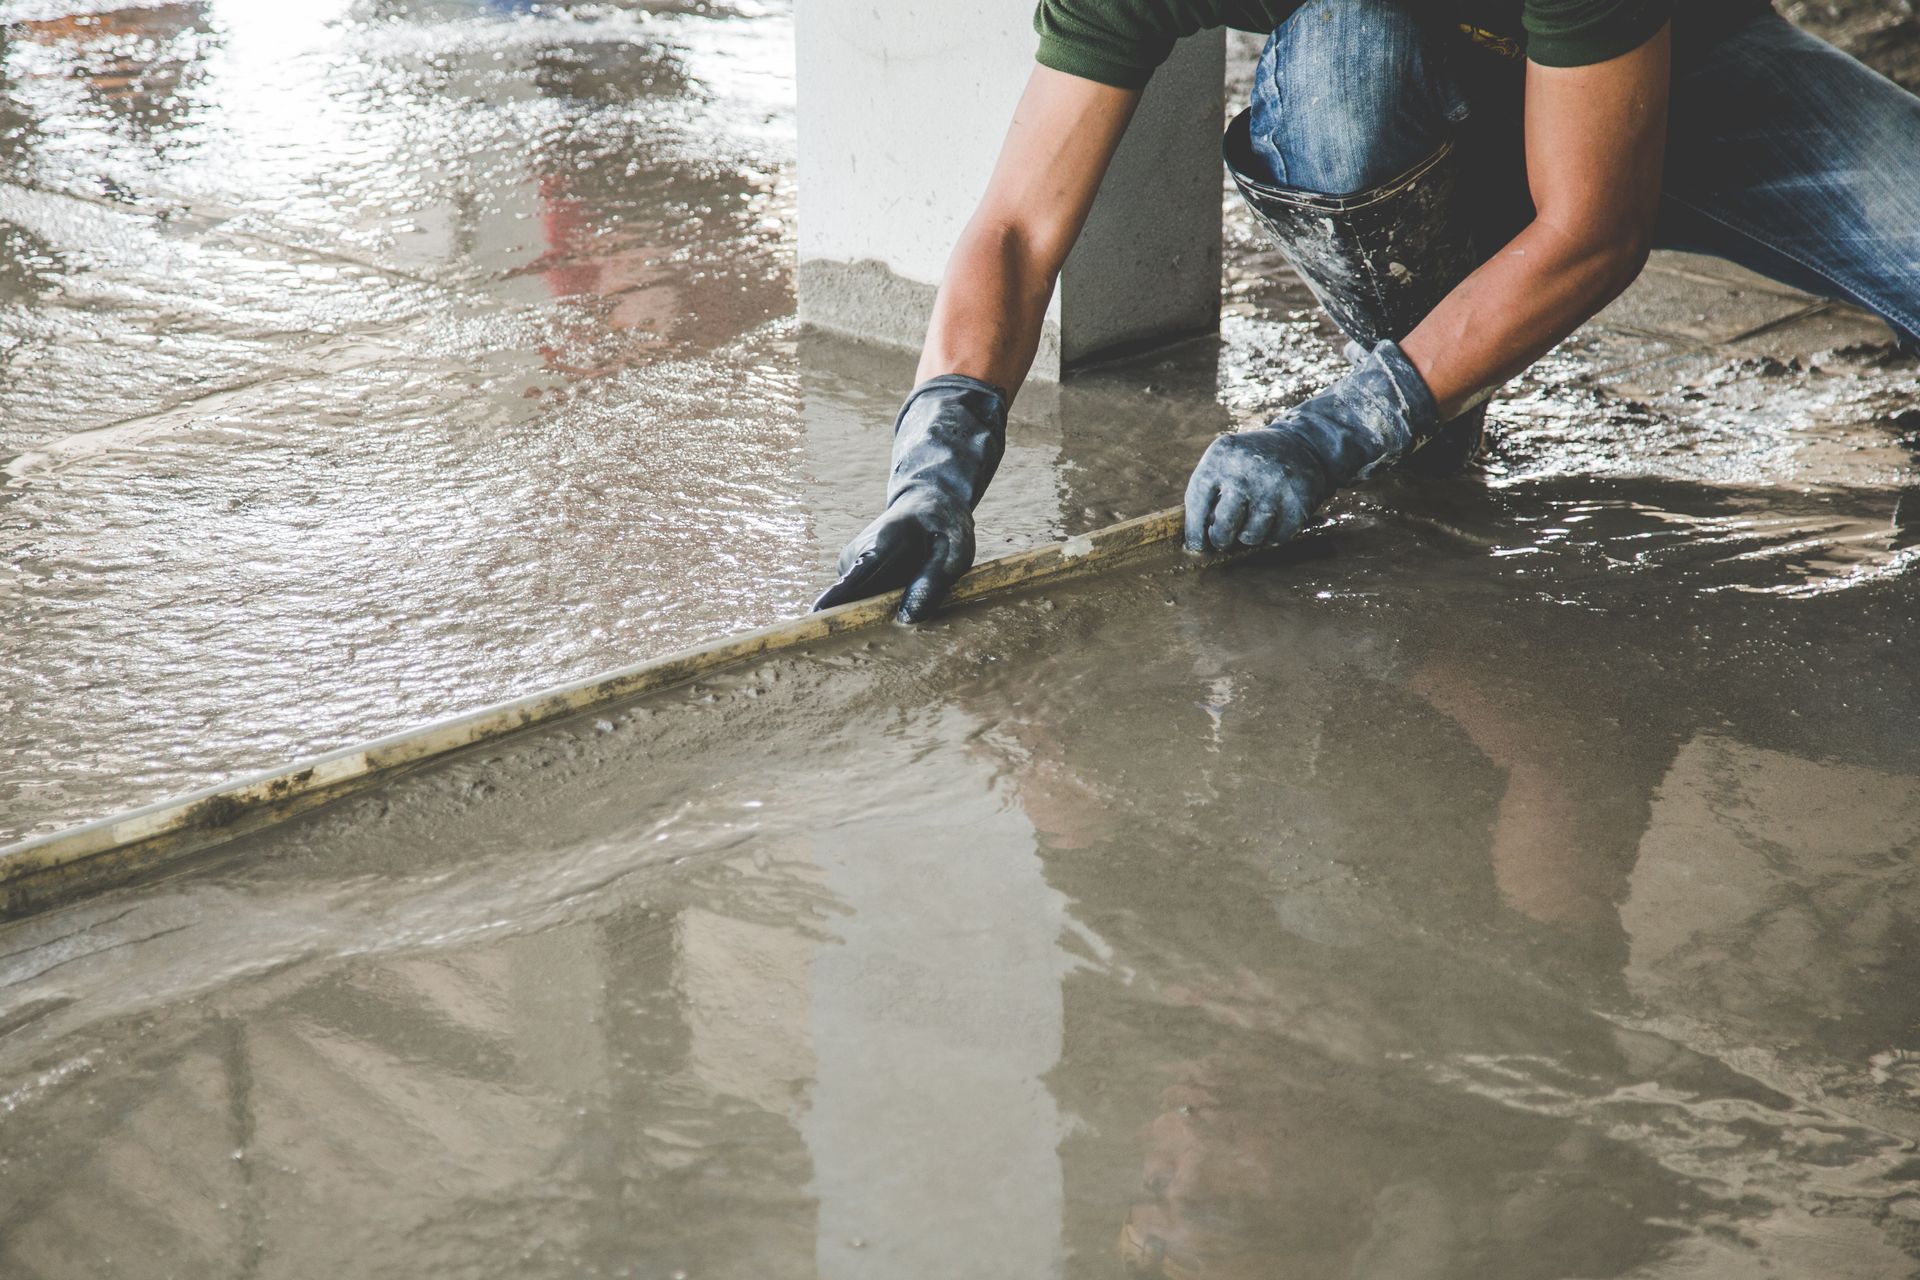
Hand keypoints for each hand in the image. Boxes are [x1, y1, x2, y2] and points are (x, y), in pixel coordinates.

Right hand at [811, 486, 973, 621]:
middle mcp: (856, 555)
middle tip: (905, 621)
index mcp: (883, 545)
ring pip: (859, 601)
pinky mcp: (849, 572)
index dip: (835, 602)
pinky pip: (861, 597)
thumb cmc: (944, 528)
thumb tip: (905, 618)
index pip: (854, 579)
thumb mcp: (954, 553)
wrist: (927, 504)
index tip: (814, 619)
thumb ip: (932, 583)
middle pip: (853, 601)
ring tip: (910, 590)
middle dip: (872, 620)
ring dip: (881, 608)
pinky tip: (900, 588)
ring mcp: (849, 564)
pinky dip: (879, 602)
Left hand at [1184, 339, 1437, 551]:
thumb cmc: (1251, 461)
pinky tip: (1272, 517)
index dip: (1195, 532)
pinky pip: (1275, 538)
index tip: (1197, 546)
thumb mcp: (1224, 461)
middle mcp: (1246, 472)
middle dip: (1221, 539)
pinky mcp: (1297, 504)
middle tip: (1224, 537)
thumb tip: (1194, 540)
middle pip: (1223, 529)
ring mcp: (1274, 488)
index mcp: (1221, 458)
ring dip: (1248, 536)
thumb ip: (1204, 493)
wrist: (1302, 444)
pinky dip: (1271, 535)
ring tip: (1252, 519)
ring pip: (1250, 538)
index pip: (1197, 505)